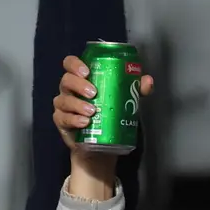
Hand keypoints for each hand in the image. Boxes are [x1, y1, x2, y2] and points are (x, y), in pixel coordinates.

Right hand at [55, 54, 152, 196]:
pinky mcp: (62, 122)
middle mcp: (69, 90)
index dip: (75, 64)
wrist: (101, 145)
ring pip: (63, 100)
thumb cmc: (110, 115)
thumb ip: (136, 89)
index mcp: (81, 78)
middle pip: (66, 80)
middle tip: (94, 92)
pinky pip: (63, 118)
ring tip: (92, 111)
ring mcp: (63, 106)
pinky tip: (85, 122)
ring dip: (77, 104)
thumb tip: (147, 81)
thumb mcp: (126, 100)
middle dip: (79, 85)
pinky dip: (74, 120)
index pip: (70, 64)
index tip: (87, 71)